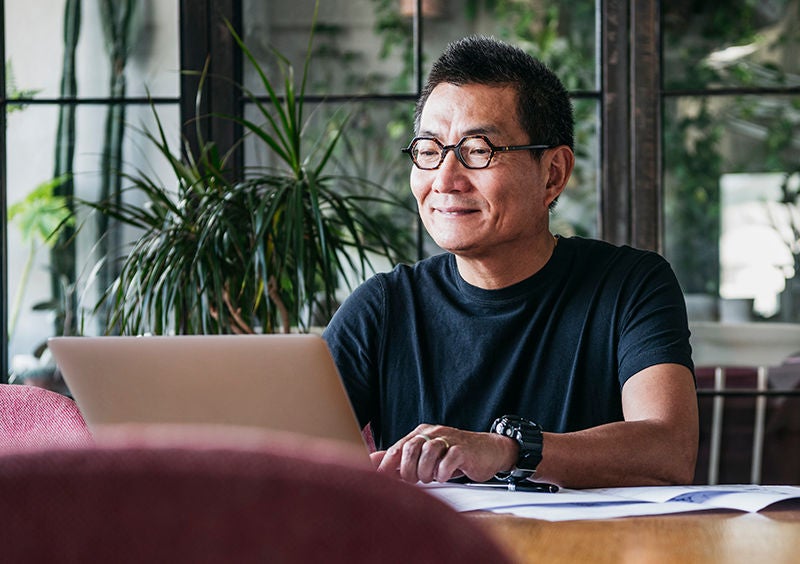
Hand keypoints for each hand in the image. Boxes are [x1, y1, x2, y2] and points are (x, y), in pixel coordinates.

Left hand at [372, 424, 517, 483]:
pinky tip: (443, 476)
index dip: (388, 465)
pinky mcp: (464, 449)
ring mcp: (449, 439)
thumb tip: (373, 461)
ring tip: (430, 478)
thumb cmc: (455, 456)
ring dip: (426, 471)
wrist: (488, 451)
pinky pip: (449, 458)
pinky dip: (443, 471)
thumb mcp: (425, 456)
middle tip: (415, 480)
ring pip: (429, 451)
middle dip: (409, 470)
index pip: (398, 447)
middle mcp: (433, 433)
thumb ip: (400, 458)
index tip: (382, 480)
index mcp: (421, 434)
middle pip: (411, 448)